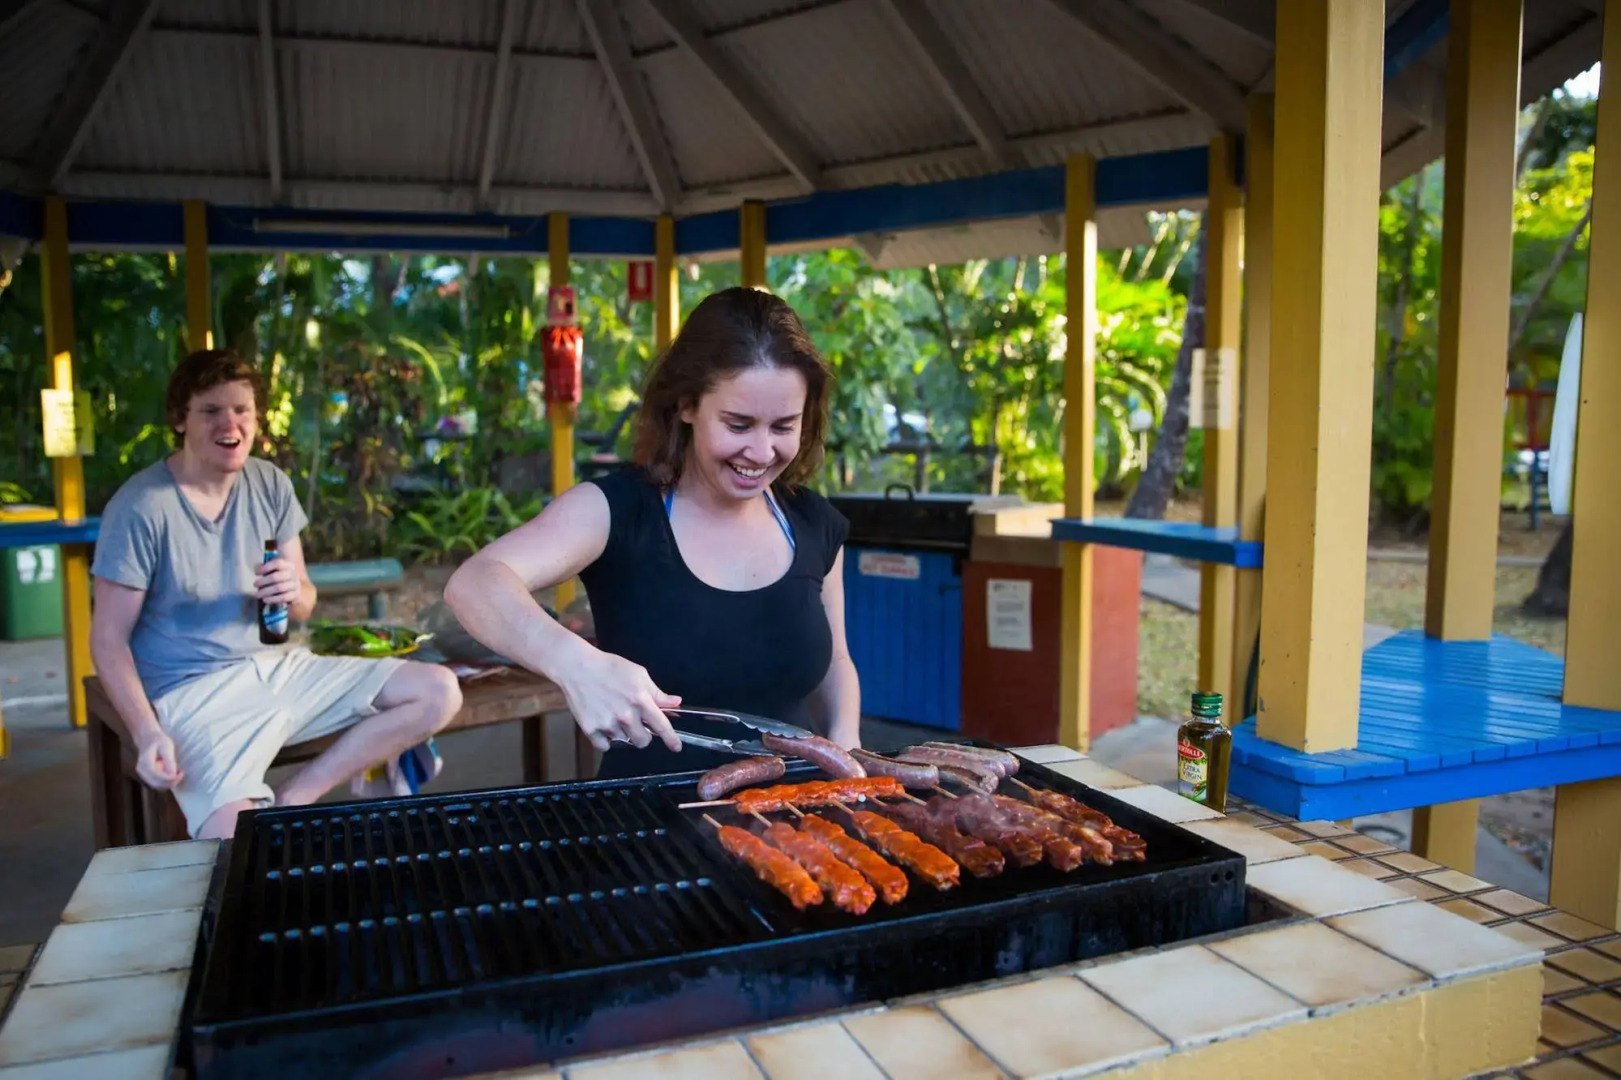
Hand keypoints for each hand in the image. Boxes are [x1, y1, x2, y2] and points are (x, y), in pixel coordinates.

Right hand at [134, 729, 183, 789]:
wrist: (148, 739)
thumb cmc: (158, 740)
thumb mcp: (166, 746)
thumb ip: (169, 760)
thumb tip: (173, 774)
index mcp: (145, 761)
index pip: (156, 774)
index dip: (168, 778)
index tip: (180, 774)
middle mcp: (141, 770)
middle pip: (156, 783)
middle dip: (170, 782)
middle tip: (182, 773)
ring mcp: (142, 774)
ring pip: (157, 785)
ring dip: (169, 783)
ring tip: (179, 773)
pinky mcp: (146, 776)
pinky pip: (157, 783)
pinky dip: (166, 781)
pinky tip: (173, 774)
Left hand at [254, 555, 300, 607]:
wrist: (293, 588)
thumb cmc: (280, 577)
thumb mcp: (273, 570)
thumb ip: (265, 568)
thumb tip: (257, 568)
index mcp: (288, 565)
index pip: (277, 563)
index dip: (265, 568)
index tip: (256, 573)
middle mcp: (293, 574)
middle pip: (276, 577)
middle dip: (263, 581)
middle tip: (255, 585)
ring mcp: (295, 585)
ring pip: (279, 588)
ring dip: (266, 591)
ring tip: (257, 594)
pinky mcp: (296, 595)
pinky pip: (283, 597)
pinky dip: (272, 599)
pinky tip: (265, 599)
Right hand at [555, 646, 682, 753]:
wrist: (577, 667)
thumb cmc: (609, 667)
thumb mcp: (638, 674)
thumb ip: (657, 692)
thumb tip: (675, 702)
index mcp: (640, 700)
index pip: (662, 726)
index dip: (671, 739)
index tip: (676, 747)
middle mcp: (625, 715)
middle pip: (643, 741)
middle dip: (643, 735)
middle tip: (636, 724)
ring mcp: (607, 723)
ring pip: (624, 742)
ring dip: (623, 733)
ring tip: (615, 716)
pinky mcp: (591, 729)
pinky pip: (604, 746)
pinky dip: (606, 740)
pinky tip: (604, 724)